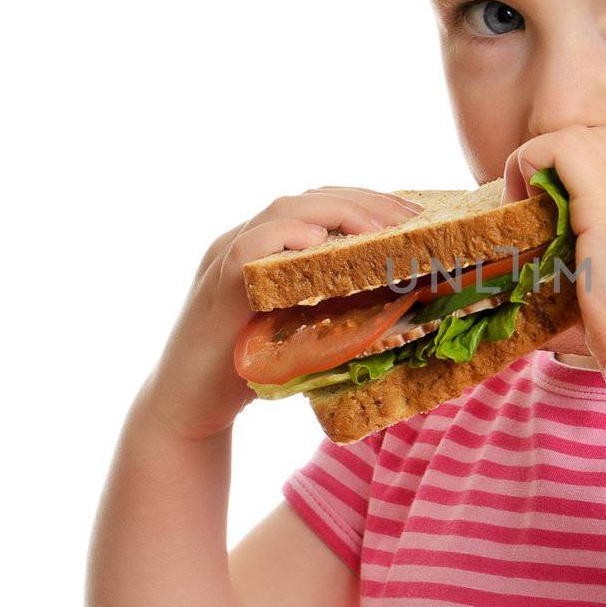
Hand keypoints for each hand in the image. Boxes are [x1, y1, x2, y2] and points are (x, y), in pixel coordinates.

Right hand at [137, 186, 423, 440]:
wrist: (191, 408)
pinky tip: (318, 241)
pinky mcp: (216, 287)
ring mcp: (226, 259)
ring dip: (337, 213)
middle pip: (309, 198)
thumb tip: (406, 300)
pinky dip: (284, 236)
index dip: (367, 200)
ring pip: (282, 211)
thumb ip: (340, 306)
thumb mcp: (308, 329)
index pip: (321, 203)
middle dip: (364, 202)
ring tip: (380, 228)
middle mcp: (246, 241)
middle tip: (410, 216)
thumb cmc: (252, 370)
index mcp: (270, 246)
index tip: (414, 211)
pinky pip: (247, 248)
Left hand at [501, 126, 605, 388]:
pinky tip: (522, 207)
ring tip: (525, 211)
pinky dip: (528, 165)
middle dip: (562, 166)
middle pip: (602, 138)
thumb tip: (570, 251)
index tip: (571, 209)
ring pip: (575, 138)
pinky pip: (556, 146)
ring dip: (538, 166)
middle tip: (537, 214)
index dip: (596, 168)